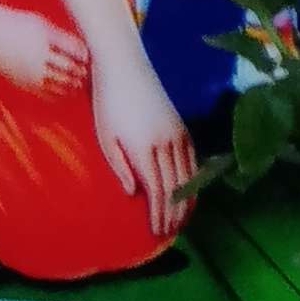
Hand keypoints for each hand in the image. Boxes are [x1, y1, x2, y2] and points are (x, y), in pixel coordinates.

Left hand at [92, 49, 195, 247]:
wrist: (125, 67)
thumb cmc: (107, 103)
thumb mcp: (105, 137)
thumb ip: (120, 166)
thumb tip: (134, 192)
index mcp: (144, 149)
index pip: (158, 190)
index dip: (160, 213)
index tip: (158, 232)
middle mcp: (166, 144)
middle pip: (176, 186)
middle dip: (174, 212)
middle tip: (172, 233)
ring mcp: (177, 134)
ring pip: (188, 174)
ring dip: (187, 199)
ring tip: (183, 219)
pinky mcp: (181, 126)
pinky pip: (193, 158)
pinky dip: (194, 178)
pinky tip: (192, 189)